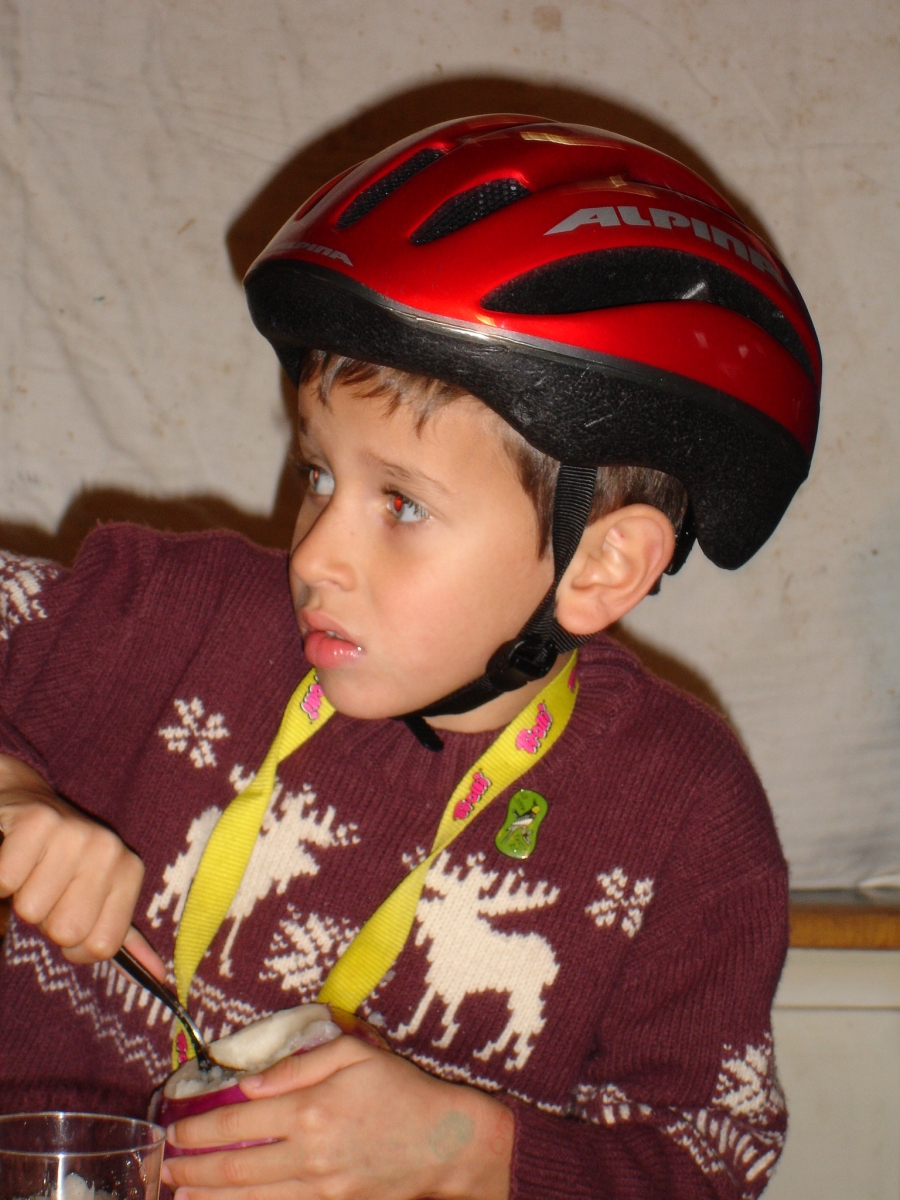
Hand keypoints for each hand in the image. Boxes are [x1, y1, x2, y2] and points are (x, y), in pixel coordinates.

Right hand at [0, 754, 144, 962]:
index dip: (73, 946)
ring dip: (20, 897)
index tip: (66, 915)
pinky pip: (5, 882)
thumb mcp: (98, 897)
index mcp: (129, 871)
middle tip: (45, 889)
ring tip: (30, 871)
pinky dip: (0, 877)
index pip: (102, 947)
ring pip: (31, 909)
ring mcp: (76, 832)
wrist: (24, 803)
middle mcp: (110, 849)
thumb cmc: (60, 862)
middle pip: (66, 931)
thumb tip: (160, 977)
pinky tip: (11, 855)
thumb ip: (122, 938)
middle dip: (45, 920)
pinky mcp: (38, 821)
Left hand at [163, 1035, 513, 1199]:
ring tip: (180, 1192)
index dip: (200, 1128)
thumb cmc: (401, 1088)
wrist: (445, 1142)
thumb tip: (250, 1083)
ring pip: (250, 1198)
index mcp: (310, 1109)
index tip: (174, 1127)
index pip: (238, 1123)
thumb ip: (300, 1064)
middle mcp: (308, 1154)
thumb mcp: (355, 1054)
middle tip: (164, 1167)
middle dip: (193, 1168)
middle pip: (235, 1168)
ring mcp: (320, 1188)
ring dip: (210, 1196)